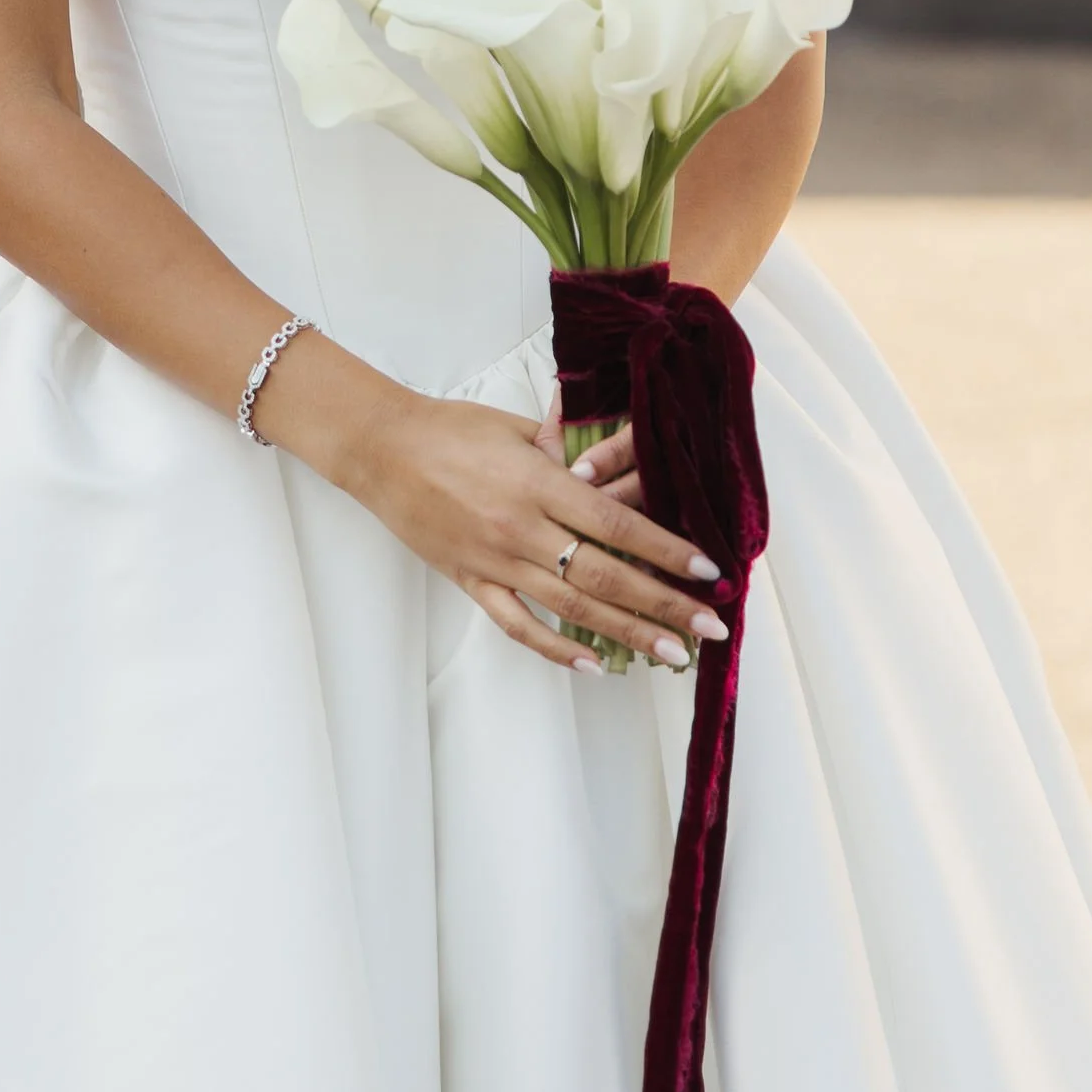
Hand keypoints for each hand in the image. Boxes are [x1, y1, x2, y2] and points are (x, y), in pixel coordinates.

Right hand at [340, 391, 726, 675]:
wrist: (382, 449)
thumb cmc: (450, 428)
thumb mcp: (517, 427)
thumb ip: (567, 449)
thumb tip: (613, 462)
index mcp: (540, 484)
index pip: (618, 526)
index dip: (667, 551)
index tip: (707, 571)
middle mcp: (523, 528)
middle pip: (607, 575)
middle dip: (665, 604)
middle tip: (710, 626)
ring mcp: (496, 560)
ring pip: (572, 606)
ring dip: (627, 633)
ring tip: (672, 653)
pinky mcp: (472, 580)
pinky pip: (517, 624)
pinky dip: (556, 648)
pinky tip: (594, 665)